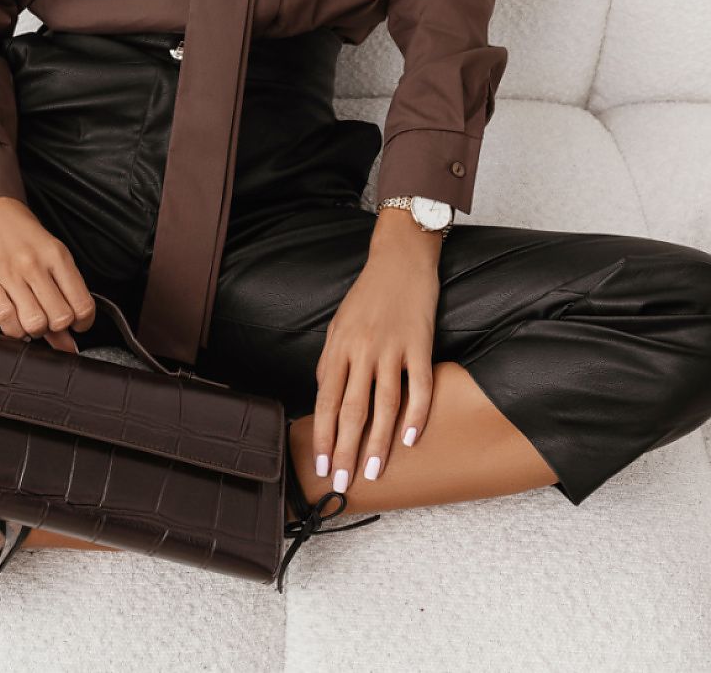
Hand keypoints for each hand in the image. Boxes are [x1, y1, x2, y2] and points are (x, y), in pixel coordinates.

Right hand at [0, 196, 95, 351]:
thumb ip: (65, 296)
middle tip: (51, 320)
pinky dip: (15, 330)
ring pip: (34, 323)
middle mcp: (35, 265)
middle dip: (58, 328)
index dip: (83, 323)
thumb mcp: (53, 258)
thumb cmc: (26, 239)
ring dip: (36, 330)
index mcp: (57, 257)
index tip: (77, 324)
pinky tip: (16, 320)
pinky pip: (7, 322)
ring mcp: (9, 275)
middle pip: (60, 318)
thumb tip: (69, 342)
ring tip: (33, 320)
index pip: (82, 304)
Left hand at [313, 212, 441, 492]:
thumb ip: (332, 362)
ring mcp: (392, 347)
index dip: (323, 436)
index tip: (322, 466)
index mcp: (338, 347)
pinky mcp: (420, 343)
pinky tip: (412, 439)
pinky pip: (419, 385)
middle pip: (352, 409)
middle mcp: (362, 350)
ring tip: (375, 472)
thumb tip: (326, 399)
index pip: (326, 401)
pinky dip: (417, 414)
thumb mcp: (339, 325)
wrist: (399, 259)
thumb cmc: (368, 295)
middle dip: (346, 450)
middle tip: (343, 482)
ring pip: (384, 404)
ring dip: (379, 443)